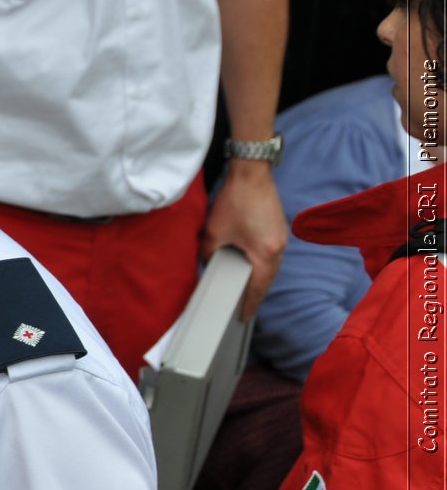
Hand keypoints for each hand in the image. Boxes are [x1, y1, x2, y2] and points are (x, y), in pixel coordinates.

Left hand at [203, 163, 286, 319]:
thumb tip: (207, 264)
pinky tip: (252, 265)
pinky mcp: (278, 228)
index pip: (259, 288)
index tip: (245, 316)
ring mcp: (281, 237)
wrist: (251, 174)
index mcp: (266, 254)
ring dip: (260, 278)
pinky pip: (272, 254)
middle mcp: (279, 248)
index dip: (250, 304)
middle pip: (268, 279)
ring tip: (248, 290)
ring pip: (272, 267)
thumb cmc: (235, 201)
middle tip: (245, 307)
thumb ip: (209, 254)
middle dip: (256, 294)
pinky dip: (263, 264)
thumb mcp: (214, 233)